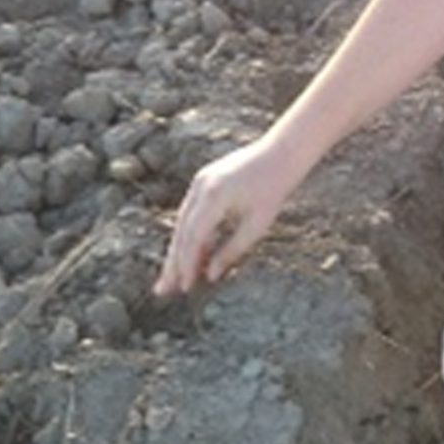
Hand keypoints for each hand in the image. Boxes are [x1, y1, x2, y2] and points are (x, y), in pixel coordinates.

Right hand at [156, 134, 295, 296]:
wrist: (281, 153)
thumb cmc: (274, 190)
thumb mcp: (257, 225)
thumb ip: (232, 250)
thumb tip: (210, 275)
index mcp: (215, 196)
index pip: (194, 237)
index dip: (187, 264)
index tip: (185, 287)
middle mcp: (201, 186)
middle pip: (181, 231)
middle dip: (173, 262)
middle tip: (163, 290)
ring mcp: (199, 181)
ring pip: (182, 222)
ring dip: (177, 251)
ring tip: (172, 278)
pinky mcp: (203, 181)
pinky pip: (191, 212)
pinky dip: (189, 234)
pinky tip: (191, 256)